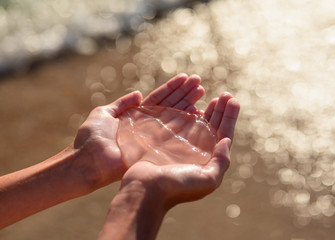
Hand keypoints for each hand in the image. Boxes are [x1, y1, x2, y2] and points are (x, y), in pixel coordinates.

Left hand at [73, 74, 203, 189]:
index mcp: (137, 116)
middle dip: (185, 93)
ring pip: (175, 117)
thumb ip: (121, 104)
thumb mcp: (104, 114)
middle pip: (171, 105)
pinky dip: (186, 124)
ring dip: (189, 103)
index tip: (186, 78)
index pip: (159, 98)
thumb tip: (139, 93)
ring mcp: (154, 137)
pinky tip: (197, 114)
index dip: (173, 88)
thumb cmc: (92, 137)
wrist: (87, 161)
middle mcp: (149, 126)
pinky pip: (173, 135)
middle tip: (199, 82)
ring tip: (202, 91)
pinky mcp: (155, 149)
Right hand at [120, 93, 239, 207]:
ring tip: (213, 96)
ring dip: (207, 109)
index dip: (230, 117)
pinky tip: (193, 104)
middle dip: (220, 110)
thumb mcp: (208, 179)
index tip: (233, 100)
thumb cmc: (176, 186)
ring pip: (198, 123)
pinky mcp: (167, 141)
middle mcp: (197, 153)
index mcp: (209, 160)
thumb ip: (221, 161)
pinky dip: (188, 112)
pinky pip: (180, 123)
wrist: (144, 189)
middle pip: (213, 127)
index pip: (224, 135)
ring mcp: (182, 146)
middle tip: (225, 94)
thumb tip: (227, 141)